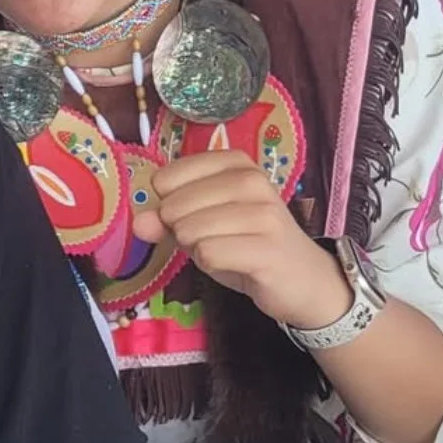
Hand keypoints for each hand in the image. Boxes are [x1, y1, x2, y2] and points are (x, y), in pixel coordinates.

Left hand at [133, 151, 353, 328]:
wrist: (303, 279)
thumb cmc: (249, 244)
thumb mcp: (203, 225)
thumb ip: (167, 219)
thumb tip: (139, 222)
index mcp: (236, 163)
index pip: (167, 177)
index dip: (167, 204)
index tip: (192, 214)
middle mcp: (252, 181)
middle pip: (175, 206)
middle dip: (181, 231)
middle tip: (213, 239)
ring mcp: (263, 214)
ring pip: (190, 230)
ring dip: (197, 249)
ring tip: (226, 250)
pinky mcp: (267, 248)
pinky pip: (209, 254)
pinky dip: (212, 265)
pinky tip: (235, 264)